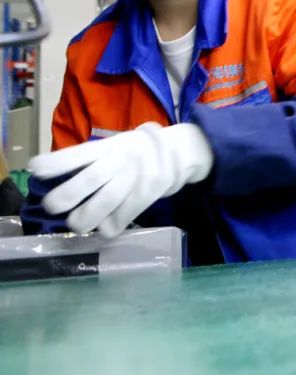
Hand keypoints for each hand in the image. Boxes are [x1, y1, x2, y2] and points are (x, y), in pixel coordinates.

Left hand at [29, 123, 213, 237]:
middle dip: (67, 195)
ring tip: (76, 224)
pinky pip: (125, 215)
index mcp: (108, 147)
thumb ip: (92, 160)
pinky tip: (104, 228)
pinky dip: (110, 226)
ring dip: (86, 217)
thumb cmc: (137, 150)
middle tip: (51, 207)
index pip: (79, 154)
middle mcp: (120, 160)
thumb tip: (57, 177)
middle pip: (90, 180)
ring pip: (107, 201)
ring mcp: (135, 178)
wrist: (181, 150)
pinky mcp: (149, 193)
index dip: (57, 162)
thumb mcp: (115, 145)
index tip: (35, 169)